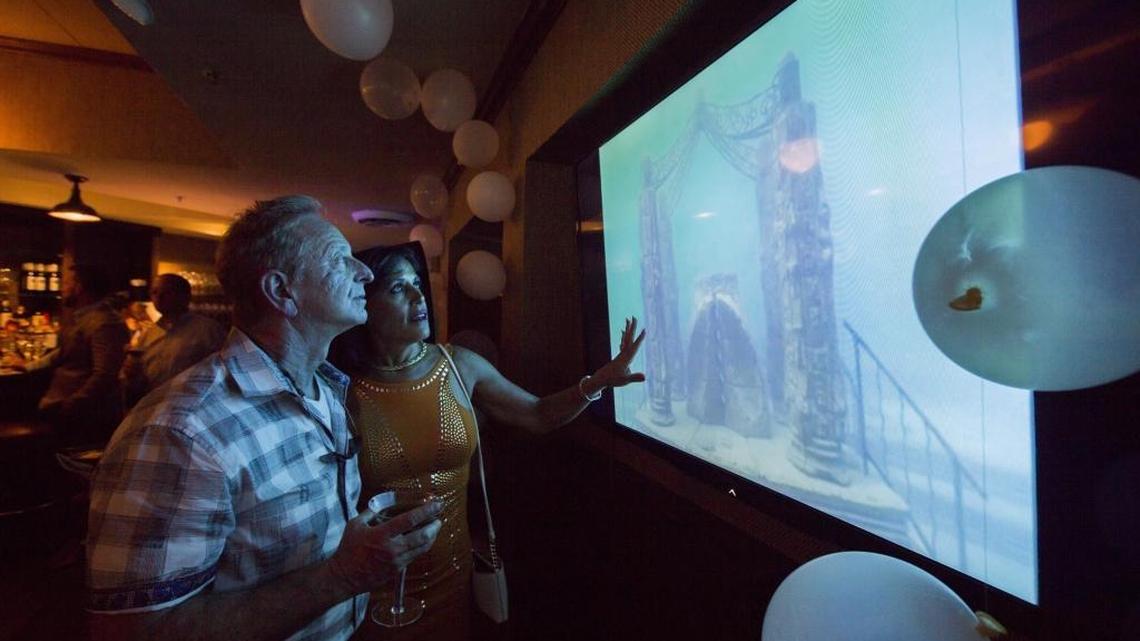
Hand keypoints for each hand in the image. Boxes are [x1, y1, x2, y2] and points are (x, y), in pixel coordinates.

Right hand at [326, 500, 442, 594]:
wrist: (344, 576)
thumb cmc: (348, 549)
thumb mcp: (355, 525)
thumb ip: (371, 512)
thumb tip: (382, 502)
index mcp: (381, 535)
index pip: (409, 520)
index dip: (425, 511)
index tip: (436, 503)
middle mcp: (392, 549)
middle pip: (422, 536)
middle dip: (434, 525)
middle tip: (439, 517)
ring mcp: (397, 561)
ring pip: (422, 548)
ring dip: (432, 536)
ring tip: (435, 527)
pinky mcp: (398, 570)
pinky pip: (415, 556)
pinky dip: (423, 546)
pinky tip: (424, 540)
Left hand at [593, 316, 646, 388]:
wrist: (601, 379)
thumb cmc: (613, 380)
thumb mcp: (625, 380)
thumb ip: (635, 377)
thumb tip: (645, 377)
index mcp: (626, 357)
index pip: (634, 346)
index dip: (640, 338)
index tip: (644, 330)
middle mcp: (623, 353)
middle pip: (628, 337)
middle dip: (632, 327)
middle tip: (634, 316)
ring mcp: (621, 353)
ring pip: (624, 338)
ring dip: (627, 328)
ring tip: (628, 319)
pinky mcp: (619, 355)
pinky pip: (622, 342)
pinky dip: (623, 336)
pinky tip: (623, 332)